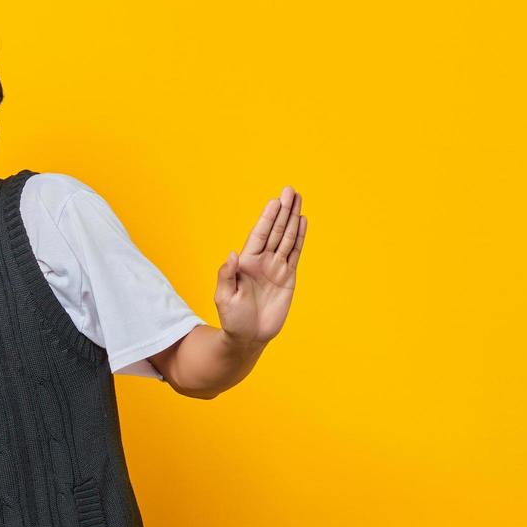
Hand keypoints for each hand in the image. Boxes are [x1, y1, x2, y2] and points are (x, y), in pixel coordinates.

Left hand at [216, 185, 304, 346]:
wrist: (248, 337)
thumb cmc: (233, 319)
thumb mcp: (223, 297)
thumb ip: (226, 275)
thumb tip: (232, 254)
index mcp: (245, 262)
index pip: (259, 234)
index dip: (268, 218)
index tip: (275, 201)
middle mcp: (262, 261)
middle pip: (275, 230)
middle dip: (283, 210)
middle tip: (290, 190)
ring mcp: (276, 268)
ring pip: (286, 238)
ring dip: (293, 219)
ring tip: (298, 199)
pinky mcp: (288, 277)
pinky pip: (295, 253)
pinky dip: (299, 238)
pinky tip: (302, 222)